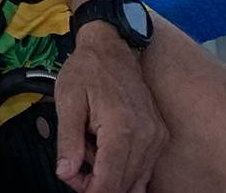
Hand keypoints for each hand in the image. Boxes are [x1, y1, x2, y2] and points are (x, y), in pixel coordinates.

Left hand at [52, 27, 167, 192]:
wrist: (111, 46)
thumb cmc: (88, 69)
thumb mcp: (67, 101)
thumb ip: (68, 141)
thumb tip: (66, 173)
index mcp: (121, 127)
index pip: (110, 182)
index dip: (90, 191)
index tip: (73, 181)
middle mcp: (146, 135)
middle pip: (124, 186)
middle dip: (98, 185)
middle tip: (75, 166)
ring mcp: (156, 137)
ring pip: (136, 181)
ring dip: (111, 177)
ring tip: (90, 150)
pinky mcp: (159, 136)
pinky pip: (144, 168)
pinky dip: (124, 169)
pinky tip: (106, 150)